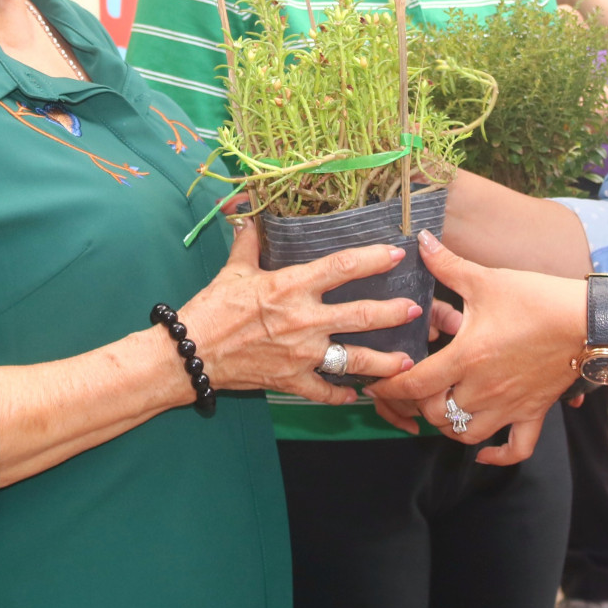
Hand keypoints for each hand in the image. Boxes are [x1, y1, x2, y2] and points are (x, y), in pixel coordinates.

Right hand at [181, 221, 420, 403]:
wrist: (191, 354)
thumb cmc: (211, 308)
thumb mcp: (233, 270)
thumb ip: (249, 241)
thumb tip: (249, 212)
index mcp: (290, 287)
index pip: (341, 267)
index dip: (372, 259)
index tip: (396, 253)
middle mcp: (303, 320)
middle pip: (359, 315)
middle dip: (392, 313)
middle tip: (416, 310)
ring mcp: (300, 355)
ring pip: (353, 360)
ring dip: (383, 361)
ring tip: (406, 360)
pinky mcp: (292, 381)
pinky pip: (326, 391)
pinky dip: (343, 394)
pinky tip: (357, 394)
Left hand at [369, 231, 585, 464]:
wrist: (588, 321)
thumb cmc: (537, 298)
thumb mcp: (486, 279)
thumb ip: (447, 265)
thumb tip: (420, 240)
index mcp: (466, 358)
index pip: (415, 383)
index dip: (388, 387)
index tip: (374, 385)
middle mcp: (483, 389)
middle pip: (435, 413)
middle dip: (416, 404)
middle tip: (410, 389)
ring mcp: (510, 406)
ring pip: (466, 435)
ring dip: (448, 426)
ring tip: (440, 408)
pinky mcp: (534, 412)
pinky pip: (515, 449)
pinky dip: (497, 456)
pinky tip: (483, 452)